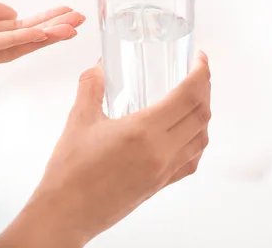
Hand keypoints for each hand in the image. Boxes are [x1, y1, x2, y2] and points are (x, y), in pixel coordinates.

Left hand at [0, 0, 84, 74]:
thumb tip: (12, 12)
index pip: (15, 27)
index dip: (41, 21)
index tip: (67, 12)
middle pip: (20, 40)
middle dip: (51, 31)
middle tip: (80, 21)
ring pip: (12, 47)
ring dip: (42, 38)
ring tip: (69, 28)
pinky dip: (17, 41)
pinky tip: (38, 34)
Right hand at [0, 53, 210, 246]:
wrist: (66, 212)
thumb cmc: (70, 172)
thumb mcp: (78, 120)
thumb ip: (91, 87)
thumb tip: (99, 68)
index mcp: (143, 132)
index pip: (188, 96)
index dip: (200, 73)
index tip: (199, 59)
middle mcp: (160, 152)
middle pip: (200, 114)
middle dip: (205, 88)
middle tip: (196, 73)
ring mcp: (164, 171)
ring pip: (201, 138)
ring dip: (203, 114)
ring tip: (194, 98)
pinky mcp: (160, 185)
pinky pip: (192, 160)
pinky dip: (197, 141)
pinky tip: (186, 134)